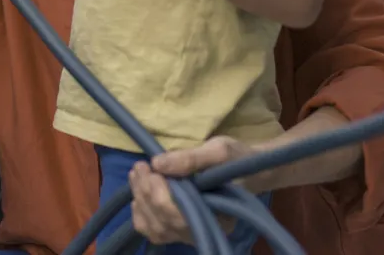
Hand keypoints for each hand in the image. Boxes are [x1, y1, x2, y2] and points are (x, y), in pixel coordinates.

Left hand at [129, 137, 259, 244]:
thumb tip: (157, 163)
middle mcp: (204, 231)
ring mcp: (191, 233)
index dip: (158, 193)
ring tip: (137, 175)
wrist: (246, 170)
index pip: (180, 217)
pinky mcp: (181, 229)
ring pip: (155, 229)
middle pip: (164, 223)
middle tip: (140, 166)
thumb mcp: (219, 151)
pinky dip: (141, 213)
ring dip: (140, 200)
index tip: (150, 166)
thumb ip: (190, 158)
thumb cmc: (237, 159)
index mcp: (219, 217)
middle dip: (145, 192)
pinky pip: (155, 231)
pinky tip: (139, 193)